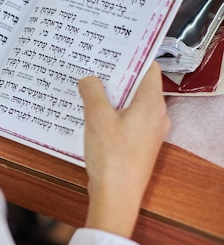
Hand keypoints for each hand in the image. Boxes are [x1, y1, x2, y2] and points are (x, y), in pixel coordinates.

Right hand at [78, 62, 169, 237]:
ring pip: (130, 104)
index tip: (112, 48)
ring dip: (110, 96)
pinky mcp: (138, 144)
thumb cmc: (112, 157)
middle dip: (115, 76)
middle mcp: (156, 116)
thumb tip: (89, 79)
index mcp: (152, 105)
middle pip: (138, 86)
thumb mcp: (97, 118)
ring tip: (88, 88)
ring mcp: (148, 132)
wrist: (116, 196)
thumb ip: (92, 92)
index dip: (131, 56)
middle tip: (93, 66)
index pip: (149, 69)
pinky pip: (125, 120)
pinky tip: (91, 114)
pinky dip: (110, 113)